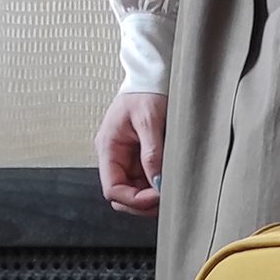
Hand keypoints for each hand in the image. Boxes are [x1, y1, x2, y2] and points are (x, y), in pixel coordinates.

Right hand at [95, 90, 166, 215]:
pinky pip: (145, 181)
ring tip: (170, 190)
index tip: (157, 196)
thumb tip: (156, 182)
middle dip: (142, 203)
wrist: (152, 77)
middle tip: (166, 198)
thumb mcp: (149, 120)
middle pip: (122, 195)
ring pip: (134, 192)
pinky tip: (169, 182)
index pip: (112, 189)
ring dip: (150, 197)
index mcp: (108, 147)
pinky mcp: (139, 158)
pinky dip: (156, 187)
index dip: (133, 199)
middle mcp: (114, 156)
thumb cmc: (146, 92)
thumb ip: (152, 152)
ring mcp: (126, 159)